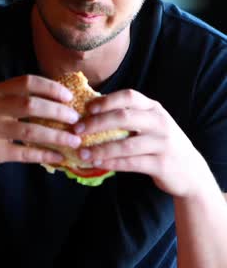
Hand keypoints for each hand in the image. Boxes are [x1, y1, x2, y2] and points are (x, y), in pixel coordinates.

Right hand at [0, 75, 81, 192]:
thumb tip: (52, 101)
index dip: (51, 88)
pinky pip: (24, 152)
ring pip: (31, 130)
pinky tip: (58, 158)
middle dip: (58, 111)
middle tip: (76, 119)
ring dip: (57, 136)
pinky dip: (44, 155)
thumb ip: (11, 100)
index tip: (68, 96)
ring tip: (74, 140)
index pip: (27, 82)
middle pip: (32, 104)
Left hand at [74, 89, 210, 197]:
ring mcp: (162, 144)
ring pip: (125, 145)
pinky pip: (131, 163)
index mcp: (153, 108)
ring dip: (100, 149)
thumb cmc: (159, 143)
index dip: (106, 101)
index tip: (86, 108)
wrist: (190, 171)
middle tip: (76, 130)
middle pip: (123, 118)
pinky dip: (111, 163)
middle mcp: (159, 122)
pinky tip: (96, 164)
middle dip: (96, 123)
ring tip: (81, 153)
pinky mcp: (162, 165)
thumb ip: (127, 115)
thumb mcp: (149, 124)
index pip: (128, 96)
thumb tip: (88, 110)